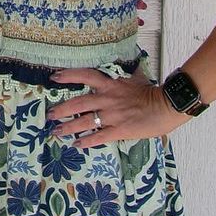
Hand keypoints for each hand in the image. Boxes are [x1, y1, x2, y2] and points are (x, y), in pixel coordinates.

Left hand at [46, 66, 185, 145]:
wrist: (166, 105)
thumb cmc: (152, 92)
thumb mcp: (135, 79)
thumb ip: (126, 77)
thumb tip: (128, 70)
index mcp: (111, 85)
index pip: (85, 76)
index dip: (68, 76)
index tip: (54, 78)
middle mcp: (107, 99)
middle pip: (78, 103)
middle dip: (61, 109)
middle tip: (49, 114)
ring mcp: (112, 115)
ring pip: (84, 122)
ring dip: (68, 127)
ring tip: (57, 131)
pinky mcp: (119, 130)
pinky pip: (99, 137)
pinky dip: (86, 141)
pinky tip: (77, 145)